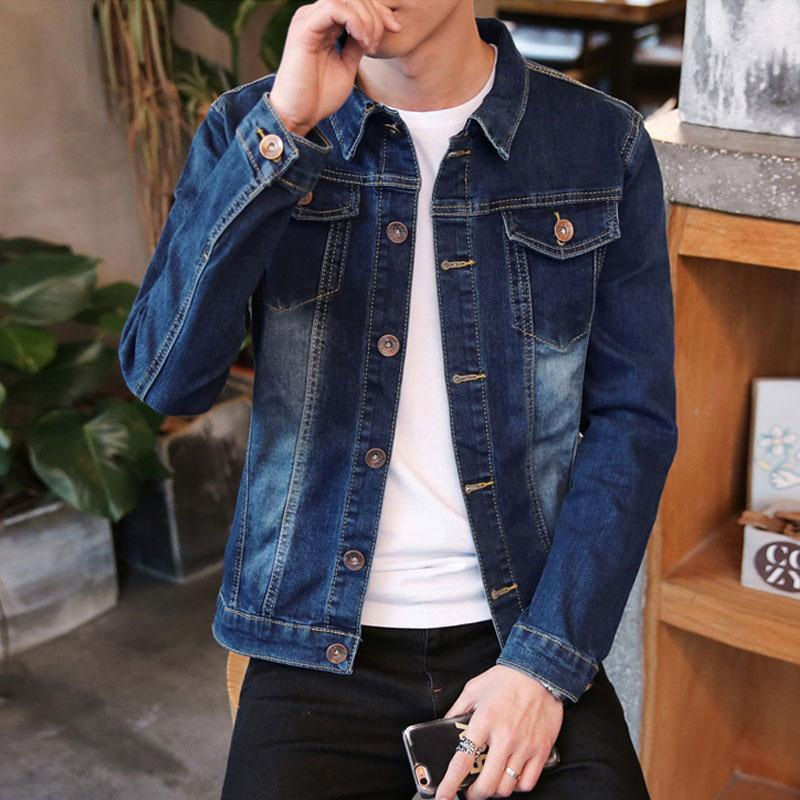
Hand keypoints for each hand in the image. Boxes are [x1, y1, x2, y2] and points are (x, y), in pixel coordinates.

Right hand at [269, 0, 401, 135]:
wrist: (298, 116)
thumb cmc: (319, 96)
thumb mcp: (348, 65)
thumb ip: (358, 44)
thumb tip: (374, 29)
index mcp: (324, 23)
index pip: (355, 2)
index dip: (380, 11)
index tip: (396, 29)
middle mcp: (314, 16)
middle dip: (376, 15)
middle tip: (377, 45)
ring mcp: (307, 19)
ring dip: (366, 19)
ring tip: (369, 45)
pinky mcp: (303, 28)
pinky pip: (334, 8)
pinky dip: (354, 21)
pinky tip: (361, 41)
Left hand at [435, 664, 563, 799]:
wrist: (540, 670)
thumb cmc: (506, 679)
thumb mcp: (474, 688)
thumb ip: (458, 708)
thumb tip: (445, 724)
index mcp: (484, 721)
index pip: (462, 760)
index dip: (450, 784)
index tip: (442, 797)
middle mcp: (504, 737)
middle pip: (486, 784)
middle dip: (474, 795)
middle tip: (469, 792)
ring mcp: (525, 745)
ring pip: (507, 787)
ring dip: (495, 790)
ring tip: (490, 782)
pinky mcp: (542, 750)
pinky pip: (528, 782)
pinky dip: (517, 785)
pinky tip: (511, 776)